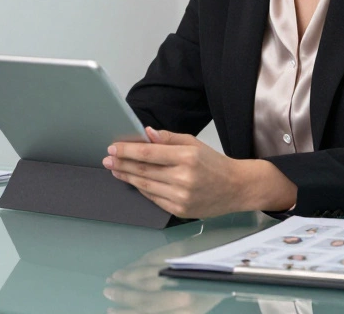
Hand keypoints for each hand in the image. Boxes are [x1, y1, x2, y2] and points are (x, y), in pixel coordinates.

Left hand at [102, 127, 295, 218]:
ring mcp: (181, 196)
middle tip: (107, 159)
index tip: (113, 147)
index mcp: (187, 157)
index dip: (127, 150)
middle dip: (122, 163)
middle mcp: (183, 178)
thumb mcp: (193, 143)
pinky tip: (133, 181)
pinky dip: (142, 189)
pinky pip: (154, 198)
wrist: (236, 188)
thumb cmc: (214, 163)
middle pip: (143, 170)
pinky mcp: (180, 210)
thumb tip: (146, 133)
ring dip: (127, 176)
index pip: (148, 153)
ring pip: (145, 185)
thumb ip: (168, 138)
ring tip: (115, 169)